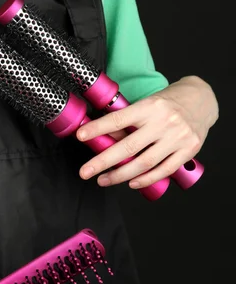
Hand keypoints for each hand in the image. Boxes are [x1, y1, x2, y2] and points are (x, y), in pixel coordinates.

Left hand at [76, 76, 218, 188]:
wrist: (202, 100)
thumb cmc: (169, 103)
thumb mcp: (148, 104)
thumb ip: (129, 122)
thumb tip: (103, 138)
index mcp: (150, 106)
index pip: (119, 119)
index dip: (98, 128)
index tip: (81, 136)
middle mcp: (164, 121)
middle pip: (128, 147)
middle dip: (103, 161)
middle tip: (85, 172)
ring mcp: (178, 137)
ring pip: (144, 163)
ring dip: (120, 175)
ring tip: (104, 180)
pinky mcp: (188, 150)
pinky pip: (163, 170)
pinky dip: (146, 179)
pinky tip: (131, 183)